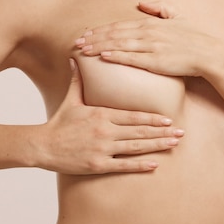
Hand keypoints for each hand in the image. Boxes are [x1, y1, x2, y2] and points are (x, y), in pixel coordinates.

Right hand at [37, 59, 184, 173]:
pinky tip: (155, 164)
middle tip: (181, 132)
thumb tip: (75, 58)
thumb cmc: (58, 122)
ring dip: (157, 146)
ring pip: (135, 147)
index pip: (132, 116)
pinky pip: (123, 166)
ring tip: (173, 144)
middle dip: (162, 132)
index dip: (152, 118)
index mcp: (101, 114)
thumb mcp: (70, 100)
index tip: (169, 118)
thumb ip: (78, 80)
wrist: (42, 145)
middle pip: (139, 132)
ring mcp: (102, 149)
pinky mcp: (97, 164)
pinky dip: (140, 165)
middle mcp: (104, 131)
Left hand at [75, 1, 223, 79]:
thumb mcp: (177, 17)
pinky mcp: (156, 61)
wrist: (209, 54)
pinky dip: (116, 56)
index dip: (100, 30)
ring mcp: (151, 47)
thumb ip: (159, 8)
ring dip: (99, 47)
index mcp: (150, 23)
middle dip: (94, 38)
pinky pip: (132, 58)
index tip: (86, 34)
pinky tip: (103, 57)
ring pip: (119, 45)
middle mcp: (148, 33)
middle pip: (114, 34)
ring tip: (84, 50)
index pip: (119, 25)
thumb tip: (141, 3)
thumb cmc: (193, 39)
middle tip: (77, 43)